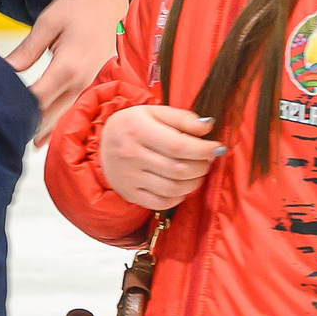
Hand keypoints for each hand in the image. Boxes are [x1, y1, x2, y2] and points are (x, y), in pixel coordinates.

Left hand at [8, 0, 128, 147]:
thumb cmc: (81, 7)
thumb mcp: (48, 23)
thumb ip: (26, 51)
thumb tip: (4, 70)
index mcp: (69, 66)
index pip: (37, 98)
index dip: (17, 109)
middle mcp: (82, 82)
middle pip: (49, 116)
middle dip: (27, 125)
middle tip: (3, 132)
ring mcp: (91, 87)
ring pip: (62, 119)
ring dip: (41, 130)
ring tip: (18, 139)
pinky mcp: (94, 88)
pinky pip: (73, 112)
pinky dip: (56, 125)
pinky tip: (41, 137)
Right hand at [99, 104, 225, 208]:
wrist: (100, 143)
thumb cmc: (132, 125)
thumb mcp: (154, 112)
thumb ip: (182, 118)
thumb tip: (208, 128)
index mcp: (137, 130)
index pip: (178, 146)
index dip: (203, 150)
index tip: (217, 148)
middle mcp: (131, 155)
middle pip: (178, 169)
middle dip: (201, 166)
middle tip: (207, 160)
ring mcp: (129, 178)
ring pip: (172, 188)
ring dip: (194, 183)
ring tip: (198, 172)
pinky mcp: (130, 194)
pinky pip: (161, 203)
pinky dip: (179, 197)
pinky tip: (183, 186)